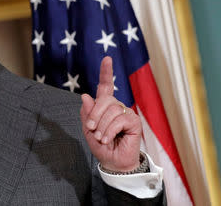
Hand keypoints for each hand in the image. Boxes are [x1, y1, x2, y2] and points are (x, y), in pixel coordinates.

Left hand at [80, 56, 141, 171]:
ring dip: (102, 126)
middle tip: (92, 128)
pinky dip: (110, 131)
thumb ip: (87, 114)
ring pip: (111, 110)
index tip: (107, 59)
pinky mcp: (134, 121)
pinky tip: (108, 139)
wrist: (113, 162)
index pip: (106, 86)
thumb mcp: (89, 130)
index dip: (106, 72)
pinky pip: (119, 119)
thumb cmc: (101, 146)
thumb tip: (86, 95)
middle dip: (95, 114)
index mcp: (104, 106)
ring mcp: (126, 113)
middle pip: (105, 99)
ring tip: (102, 138)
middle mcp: (116, 106)